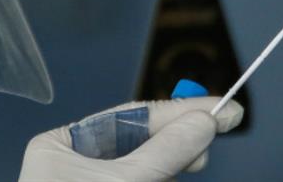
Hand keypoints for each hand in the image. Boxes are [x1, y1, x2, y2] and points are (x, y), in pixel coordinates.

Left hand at [18, 97, 243, 181]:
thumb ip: (163, 153)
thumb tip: (204, 121)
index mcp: (59, 147)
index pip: (125, 118)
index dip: (176, 111)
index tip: (223, 108)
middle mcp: (72, 166)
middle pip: (136, 144)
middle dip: (176, 142)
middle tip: (215, 139)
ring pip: (143, 170)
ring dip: (171, 166)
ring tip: (197, 161)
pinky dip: (160, 180)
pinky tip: (180, 171)